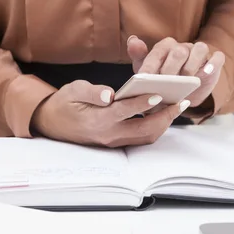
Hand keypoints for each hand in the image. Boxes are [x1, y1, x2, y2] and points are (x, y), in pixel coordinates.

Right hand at [31, 80, 190, 147]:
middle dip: (165, 117)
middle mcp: (108, 135)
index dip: (142, 103)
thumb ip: (92, 92)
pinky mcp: (117, 142)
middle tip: (181, 102)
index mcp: (97, 120)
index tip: (158, 93)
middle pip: (143, 130)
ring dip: (164, 123)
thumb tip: (110, 95)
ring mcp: (113, 141)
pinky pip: (141, 138)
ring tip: (177, 107)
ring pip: (146, 137)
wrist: (52, 123)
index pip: (123, 112)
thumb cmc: (64, 104)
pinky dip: (155, 127)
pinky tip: (164, 113)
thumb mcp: (73, 90)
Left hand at [127, 36, 224, 108]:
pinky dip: (213, 64)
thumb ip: (139, 58)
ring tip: (186, 80)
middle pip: (178, 51)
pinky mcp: (214, 61)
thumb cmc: (163, 82)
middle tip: (164, 83)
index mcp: (165, 48)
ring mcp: (199, 53)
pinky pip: (217, 57)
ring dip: (191, 65)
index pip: (157, 53)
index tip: (143, 79)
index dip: (149, 66)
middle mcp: (182, 47)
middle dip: (170, 67)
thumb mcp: (148, 73)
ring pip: (199, 49)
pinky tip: (206, 74)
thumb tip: (132, 40)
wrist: (184, 94)